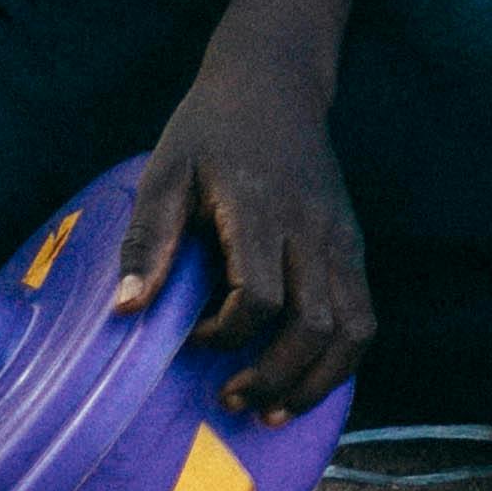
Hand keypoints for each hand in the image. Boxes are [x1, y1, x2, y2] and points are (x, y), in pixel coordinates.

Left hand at [116, 57, 373, 424]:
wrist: (275, 81)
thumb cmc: (209, 130)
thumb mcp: (164, 172)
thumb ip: (149, 240)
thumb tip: (128, 309)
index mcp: (262, 210)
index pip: (258, 297)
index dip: (224, 334)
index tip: (189, 337)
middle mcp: (312, 229)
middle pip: (315, 327)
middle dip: (274, 378)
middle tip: (230, 399)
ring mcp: (341, 237)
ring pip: (354, 330)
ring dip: (318, 382)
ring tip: (276, 408)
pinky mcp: (353, 243)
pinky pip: (363, 315)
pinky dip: (340, 358)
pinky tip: (305, 377)